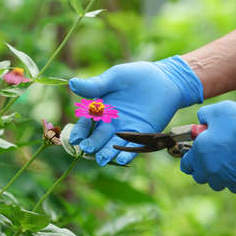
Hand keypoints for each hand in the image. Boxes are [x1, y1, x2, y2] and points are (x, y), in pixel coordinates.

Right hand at [68, 56, 203, 165]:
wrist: (164, 79)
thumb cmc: (135, 76)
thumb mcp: (114, 78)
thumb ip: (95, 85)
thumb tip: (72, 83)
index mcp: (100, 109)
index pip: (86, 123)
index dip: (80, 131)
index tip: (75, 138)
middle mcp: (110, 123)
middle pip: (98, 137)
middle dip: (92, 143)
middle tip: (87, 148)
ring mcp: (126, 130)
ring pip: (113, 145)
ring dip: (106, 153)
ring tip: (101, 159)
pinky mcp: (142, 135)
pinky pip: (132, 147)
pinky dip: (126, 154)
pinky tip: (121, 159)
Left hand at [181, 100, 235, 192]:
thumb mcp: (218, 110)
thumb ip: (204, 115)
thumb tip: (201, 121)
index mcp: (199, 152)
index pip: (185, 164)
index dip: (189, 157)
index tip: (197, 150)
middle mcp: (209, 169)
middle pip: (198, 176)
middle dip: (202, 166)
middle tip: (211, 154)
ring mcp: (224, 178)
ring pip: (214, 183)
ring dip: (216, 174)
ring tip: (225, 160)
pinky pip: (232, 186)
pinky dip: (233, 179)